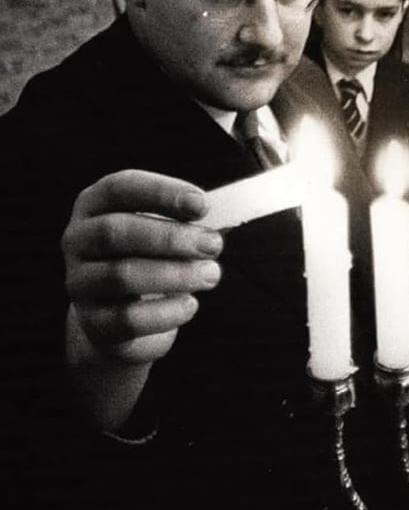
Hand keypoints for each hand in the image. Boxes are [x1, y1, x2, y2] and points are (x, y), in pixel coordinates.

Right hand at [63, 169, 222, 366]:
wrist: (120, 318)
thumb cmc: (152, 258)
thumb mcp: (165, 231)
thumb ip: (190, 220)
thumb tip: (227, 215)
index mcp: (96, 206)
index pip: (120, 188)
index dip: (161, 192)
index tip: (202, 205)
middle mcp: (79, 240)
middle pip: (116, 231)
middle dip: (171, 238)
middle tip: (214, 245)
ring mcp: (80, 282)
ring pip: (122, 276)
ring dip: (176, 274)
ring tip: (212, 274)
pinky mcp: (93, 322)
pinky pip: (128, 318)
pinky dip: (167, 311)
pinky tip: (190, 304)